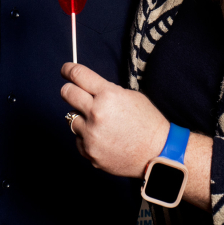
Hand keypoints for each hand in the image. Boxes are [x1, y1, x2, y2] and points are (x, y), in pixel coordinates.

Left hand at [60, 62, 168, 177]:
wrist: (158, 154)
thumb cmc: (148, 123)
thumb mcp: (130, 97)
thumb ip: (106, 91)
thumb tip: (87, 88)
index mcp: (108, 95)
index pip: (78, 75)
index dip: (68, 70)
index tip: (65, 70)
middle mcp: (96, 113)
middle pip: (67, 93)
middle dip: (69, 91)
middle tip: (72, 92)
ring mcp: (91, 135)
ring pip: (71, 118)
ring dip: (81, 118)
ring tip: (100, 124)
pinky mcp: (89, 152)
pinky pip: (78, 139)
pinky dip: (87, 138)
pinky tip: (104, 139)